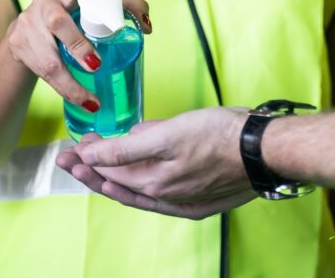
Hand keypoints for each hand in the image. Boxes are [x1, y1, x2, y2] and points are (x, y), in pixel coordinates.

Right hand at [0, 0, 151, 109]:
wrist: (27, 36)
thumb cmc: (70, 20)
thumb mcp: (90, 12)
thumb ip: (123, 11)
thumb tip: (146, 26)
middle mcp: (44, 4)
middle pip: (58, 22)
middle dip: (77, 44)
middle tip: (96, 64)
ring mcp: (27, 25)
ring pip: (48, 58)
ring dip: (71, 82)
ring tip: (92, 100)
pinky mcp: (18, 45)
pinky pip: (41, 72)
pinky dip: (63, 89)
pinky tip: (80, 101)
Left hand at [56, 108, 255, 218]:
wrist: (265, 150)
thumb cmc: (221, 135)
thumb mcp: (168, 132)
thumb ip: (128, 147)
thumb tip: (92, 154)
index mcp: (155, 183)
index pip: (110, 171)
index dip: (89, 157)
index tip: (74, 145)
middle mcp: (166, 198)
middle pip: (120, 184)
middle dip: (92, 169)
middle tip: (69, 158)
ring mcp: (184, 201)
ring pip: (139, 191)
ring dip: (114, 178)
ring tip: (93, 171)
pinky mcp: (201, 200)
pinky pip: (162, 196)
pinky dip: (143, 189)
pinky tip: (138, 186)